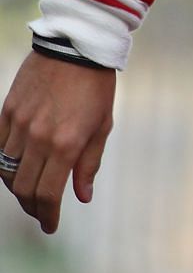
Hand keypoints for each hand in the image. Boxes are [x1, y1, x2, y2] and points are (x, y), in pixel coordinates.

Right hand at [0, 52, 116, 233]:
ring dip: (17, 187)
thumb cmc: (96, 87)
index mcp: (66, 144)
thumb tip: (82, 197)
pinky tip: (15, 169)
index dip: (47, 216)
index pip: (48, 194)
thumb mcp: (102, 126)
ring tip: (30, 192)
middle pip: (23, 188)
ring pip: (6, 171)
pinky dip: (4, 164)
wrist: (76, 47)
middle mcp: (39, 139)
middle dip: (32, 207)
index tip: (50, 226)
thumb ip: (89, 164)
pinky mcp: (6, 112)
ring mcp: (19, 125)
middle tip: (42, 212)